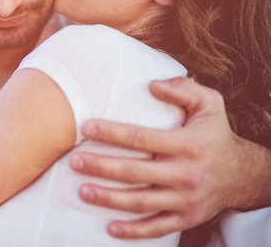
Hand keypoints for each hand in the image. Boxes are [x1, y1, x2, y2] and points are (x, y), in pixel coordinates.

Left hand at [68, 77, 257, 238]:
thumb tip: (152, 85)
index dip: (112, 133)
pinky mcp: (186, 218)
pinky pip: (157, 228)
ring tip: (82, 191)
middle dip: (101, 167)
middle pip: (135, 172)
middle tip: (74, 161)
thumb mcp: (210, 104)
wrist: (243, 174)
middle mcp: (185, 174)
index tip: (87, 128)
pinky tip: (110, 228)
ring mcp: (185, 200)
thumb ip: (183, 88)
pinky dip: (134, 231)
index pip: (142, 138)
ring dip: (109, 199)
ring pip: (141, 202)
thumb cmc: (216, 134)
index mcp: (187, 144)